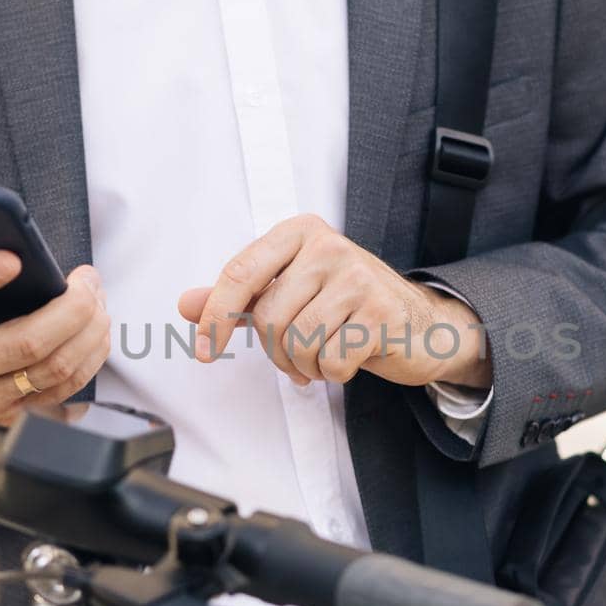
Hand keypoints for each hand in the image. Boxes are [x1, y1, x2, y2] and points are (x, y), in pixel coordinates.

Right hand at [0, 230, 110, 423]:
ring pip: (54, 368)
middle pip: (27, 342)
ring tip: (97, 301)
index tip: (13, 258)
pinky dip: (88, 359)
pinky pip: (63, 390)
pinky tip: (95, 333)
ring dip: (89, 332)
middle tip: (88, 280)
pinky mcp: (12, 415)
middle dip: (71, 308)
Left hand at [176, 214, 491, 388]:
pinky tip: (348, 359)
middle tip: (297, 358)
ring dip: (305, 365)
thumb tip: (185, 303)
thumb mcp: (290, 293)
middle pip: (269, 318)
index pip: (240, 273)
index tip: (203, 351)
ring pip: (298, 342)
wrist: (419, 324)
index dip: (215, 317)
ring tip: (323, 356)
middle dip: (277, 352)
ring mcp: (358, 276)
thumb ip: (239, 298)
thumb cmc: (347, 307)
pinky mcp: (381, 311)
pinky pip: (331, 360)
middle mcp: (329, 245)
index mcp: (300, 232)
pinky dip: (333, 373)